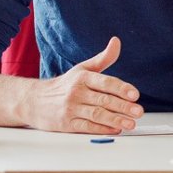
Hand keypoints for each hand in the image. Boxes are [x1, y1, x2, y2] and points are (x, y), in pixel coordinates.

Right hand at [24, 37, 142, 133]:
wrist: (33, 101)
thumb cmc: (64, 85)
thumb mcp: (82, 68)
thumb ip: (103, 58)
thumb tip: (117, 42)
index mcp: (82, 77)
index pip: (106, 82)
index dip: (122, 89)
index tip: (135, 95)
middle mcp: (76, 92)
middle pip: (104, 100)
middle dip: (123, 107)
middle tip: (138, 111)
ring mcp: (70, 108)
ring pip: (96, 115)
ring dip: (116, 120)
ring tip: (131, 123)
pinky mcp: (65, 124)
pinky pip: (86, 127)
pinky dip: (102, 129)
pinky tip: (115, 130)